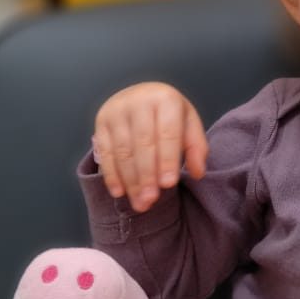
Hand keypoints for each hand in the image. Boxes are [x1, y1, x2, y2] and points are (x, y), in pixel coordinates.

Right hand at [93, 82, 207, 212]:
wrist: (140, 96)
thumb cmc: (168, 115)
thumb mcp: (188, 123)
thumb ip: (196, 147)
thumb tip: (198, 172)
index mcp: (165, 98)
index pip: (167, 133)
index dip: (167, 160)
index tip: (169, 185)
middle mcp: (138, 100)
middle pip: (142, 144)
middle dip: (147, 175)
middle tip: (151, 200)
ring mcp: (116, 110)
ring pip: (122, 151)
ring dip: (131, 180)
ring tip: (140, 202)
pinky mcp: (101, 122)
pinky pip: (105, 152)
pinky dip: (112, 175)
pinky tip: (120, 192)